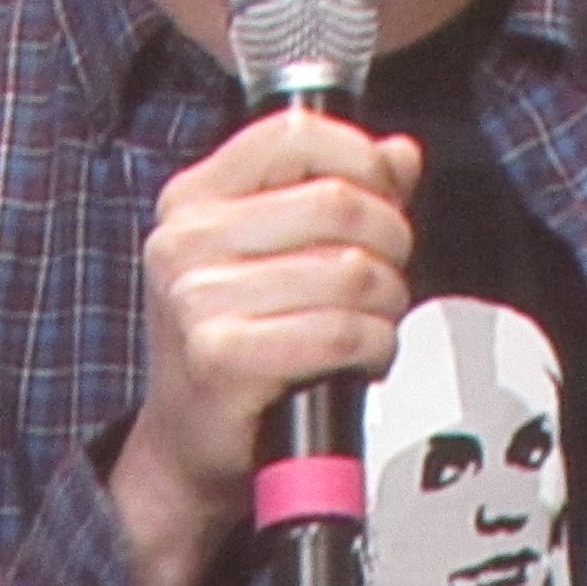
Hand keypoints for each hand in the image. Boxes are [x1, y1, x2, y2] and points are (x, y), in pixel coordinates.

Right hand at [98, 110, 421, 585]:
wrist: (187, 451)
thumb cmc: (237, 346)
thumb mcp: (275, 256)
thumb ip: (338, 193)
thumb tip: (402, 154)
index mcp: (192, 199)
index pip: (295, 134)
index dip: (362, 159)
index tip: (385, 196)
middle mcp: (184, 240)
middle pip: (338, 202)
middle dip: (391, 242)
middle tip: (388, 279)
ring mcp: (196, 299)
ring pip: (349, 271)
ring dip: (387, 303)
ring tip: (373, 325)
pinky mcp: (221, 356)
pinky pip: (340, 332)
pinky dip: (372, 347)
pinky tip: (361, 358)